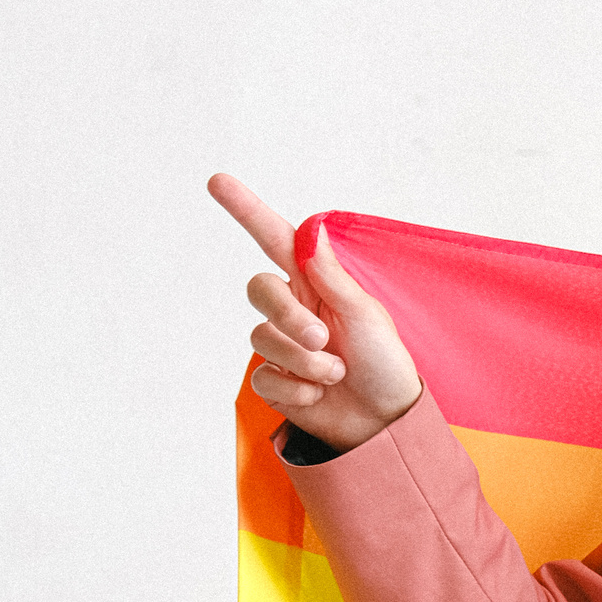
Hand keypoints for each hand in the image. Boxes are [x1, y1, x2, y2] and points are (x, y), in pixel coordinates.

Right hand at [208, 173, 422, 452]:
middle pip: (259, 290)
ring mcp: (282, 344)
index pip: (275, 240)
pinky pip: (264, 376)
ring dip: (303, 360)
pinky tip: (318, 395)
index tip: (217, 181)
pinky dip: (295, 390)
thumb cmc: (384, 362)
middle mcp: (294, 309)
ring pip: (262, 339)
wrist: (384, 421)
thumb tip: (311, 228)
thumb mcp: (364, 314)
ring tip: (334, 373)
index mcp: (316, 284)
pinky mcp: (275, 380)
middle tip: (322, 339)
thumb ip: (331, 275)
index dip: (246, 210)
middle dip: (288, 317)